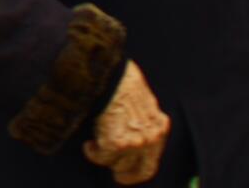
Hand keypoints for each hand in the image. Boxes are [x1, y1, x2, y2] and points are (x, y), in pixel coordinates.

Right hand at [84, 60, 170, 184]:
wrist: (108, 72)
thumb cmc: (120, 79)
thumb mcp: (142, 100)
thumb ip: (143, 120)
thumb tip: (132, 131)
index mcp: (159, 127)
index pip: (152, 164)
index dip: (137, 174)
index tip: (126, 175)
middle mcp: (151, 138)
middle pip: (137, 170)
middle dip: (122, 171)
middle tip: (113, 172)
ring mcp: (134, 143)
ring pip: (117, 164)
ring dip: (104, 157)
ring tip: (94, 146)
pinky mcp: (116, 143)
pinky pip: (100, 157)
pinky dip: (92, 152)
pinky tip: (88, 144)